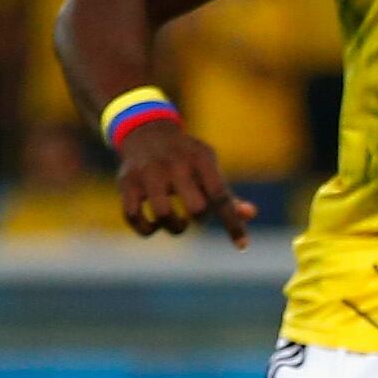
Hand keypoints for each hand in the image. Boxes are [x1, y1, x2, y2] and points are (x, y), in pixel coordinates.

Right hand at [116, 121, 252, 246]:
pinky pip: (133, 216)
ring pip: (163, 215)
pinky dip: (146, 229)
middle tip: (196, 215)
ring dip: (175, 228)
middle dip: (200, 219)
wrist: (146, 132)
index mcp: (201, 159)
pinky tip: (155, 225)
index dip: (232, 223)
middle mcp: (175, 164)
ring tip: (178, 223)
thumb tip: (249, 215)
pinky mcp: (127, 183)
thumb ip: (227, 194)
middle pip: (196, 207)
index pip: (220, 195)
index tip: (242, 245)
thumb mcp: (209, 167)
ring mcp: (148, 173)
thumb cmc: (187, 157)